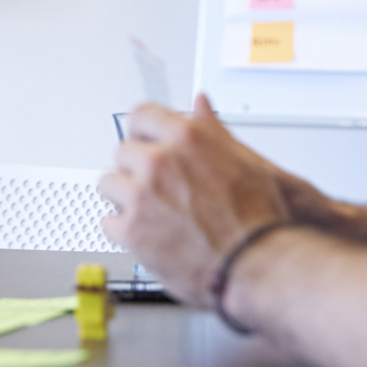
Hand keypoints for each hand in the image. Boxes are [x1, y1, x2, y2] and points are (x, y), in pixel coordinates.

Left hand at [98, 94, 287, 307]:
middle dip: (136, 168)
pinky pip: (108, 221)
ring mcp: (141, 195)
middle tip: (157, 188)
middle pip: (123, 151)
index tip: (144, 143)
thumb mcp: (244, 160)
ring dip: (125, 196)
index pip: (141, 115)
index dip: (144, 132)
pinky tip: (147, 235)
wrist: (258, 263)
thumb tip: (200, 103)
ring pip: (109, 183)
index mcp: (186, 137)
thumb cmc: (258, 218)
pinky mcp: (131, 229)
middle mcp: (159, 161)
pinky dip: (123, 230)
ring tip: (152, 213)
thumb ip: (212, 129)